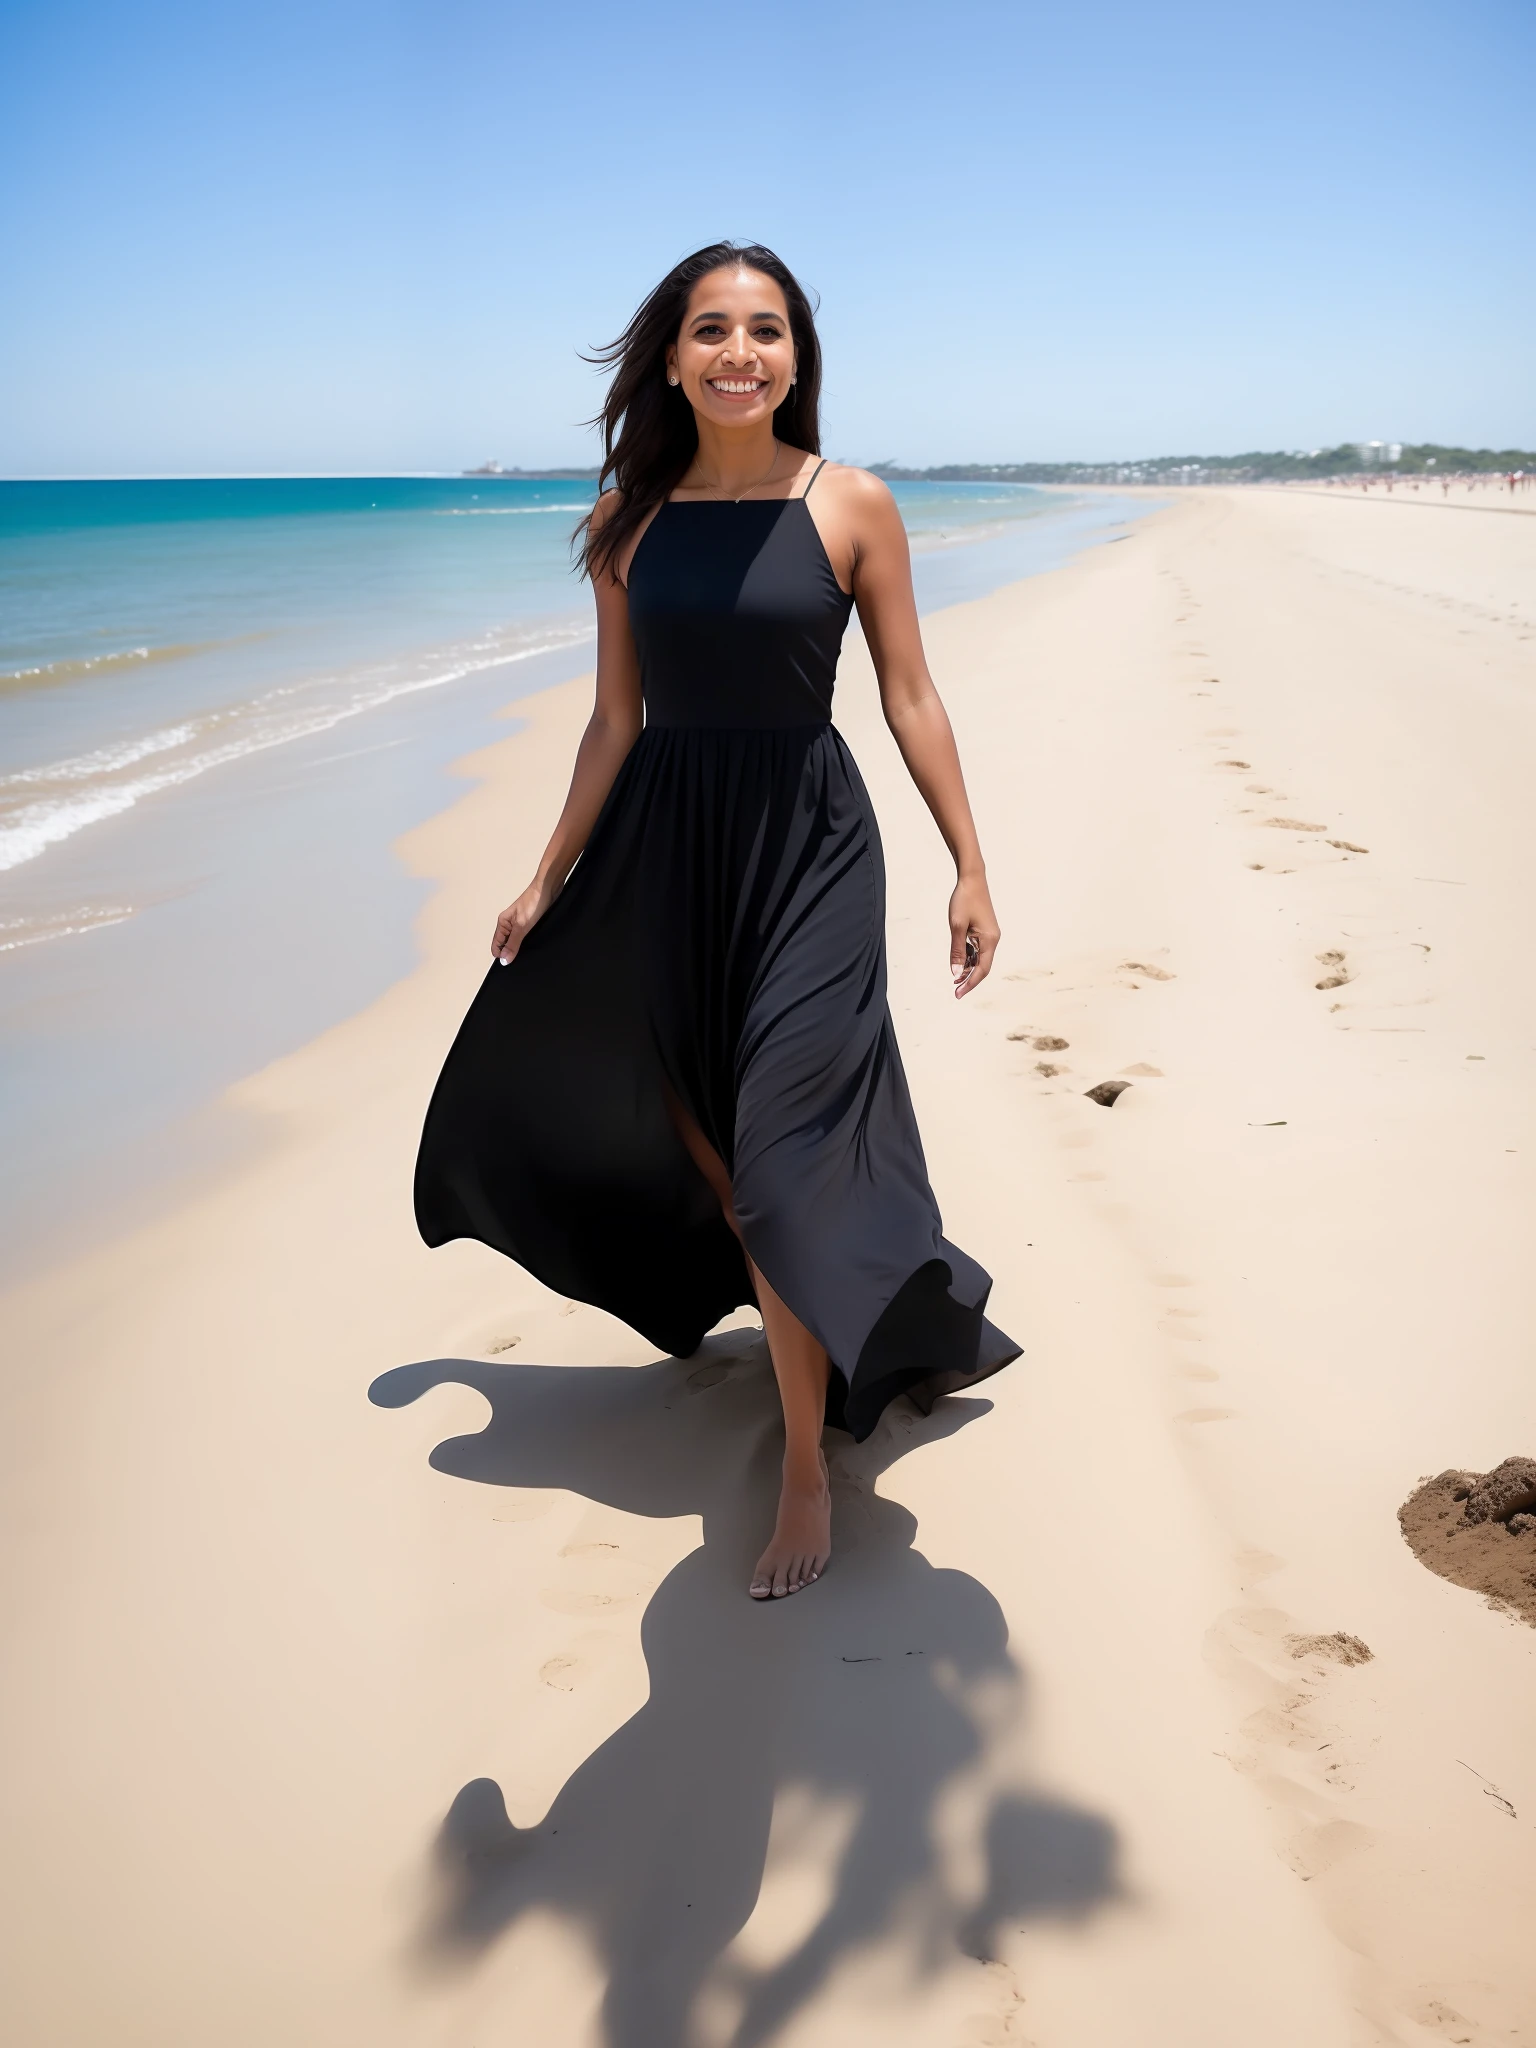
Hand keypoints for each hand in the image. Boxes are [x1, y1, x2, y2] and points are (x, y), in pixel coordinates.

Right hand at [491, 876, 557, 965]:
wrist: (548, 888)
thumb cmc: (534, 901)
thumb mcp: (522, 926)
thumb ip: (513, 943)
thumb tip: (504, 959)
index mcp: (503, 923)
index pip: (496, 945)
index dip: (501, 955)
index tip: (510, 963)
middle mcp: (509, 923)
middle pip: (505, 944)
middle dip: (511, 953)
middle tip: (520, 960)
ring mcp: (520, 923)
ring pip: (516, 941)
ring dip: (520, 948)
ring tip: (528, 952)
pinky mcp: (530, 922)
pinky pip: (525, 936)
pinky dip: (528, 942)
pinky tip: (534, 944)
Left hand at [948, 873, 998, 997]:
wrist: (972, 879)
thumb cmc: (964, 900)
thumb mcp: (956, 927)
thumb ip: (957, 951)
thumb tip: (956, 974)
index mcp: (989, 940)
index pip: (982, 969)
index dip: (970, 983)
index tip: (957, 994)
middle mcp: (993, 940)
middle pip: (983, 967)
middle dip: (969, 980)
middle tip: (955, 991)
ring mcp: (990, 935)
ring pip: (980, 959)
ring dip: (969, 969)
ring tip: (955, 979)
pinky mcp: (985, 931)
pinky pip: (978, 949)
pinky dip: (969, 958)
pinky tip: (959, 963)